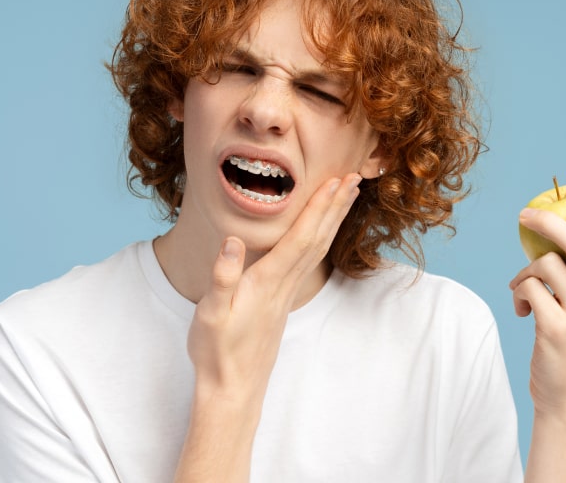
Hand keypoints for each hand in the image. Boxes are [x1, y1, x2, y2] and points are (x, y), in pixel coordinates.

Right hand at [187, 173, 361, 405]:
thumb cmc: (217, 351)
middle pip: (317, 239)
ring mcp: (286, 294)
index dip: (319, 208)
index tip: (337, 182)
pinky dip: (320, 239)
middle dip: (335, 206)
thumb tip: (232, 240)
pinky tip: (321, 233)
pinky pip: (309, 261)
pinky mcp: (282, 301)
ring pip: (317, 250)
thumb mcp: (211, 314)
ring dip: (332, 220)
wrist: (232, 388)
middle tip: (355, 177)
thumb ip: (222, 277)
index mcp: (267, 282)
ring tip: (347, 197)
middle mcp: (284, 285)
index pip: (300, 238)